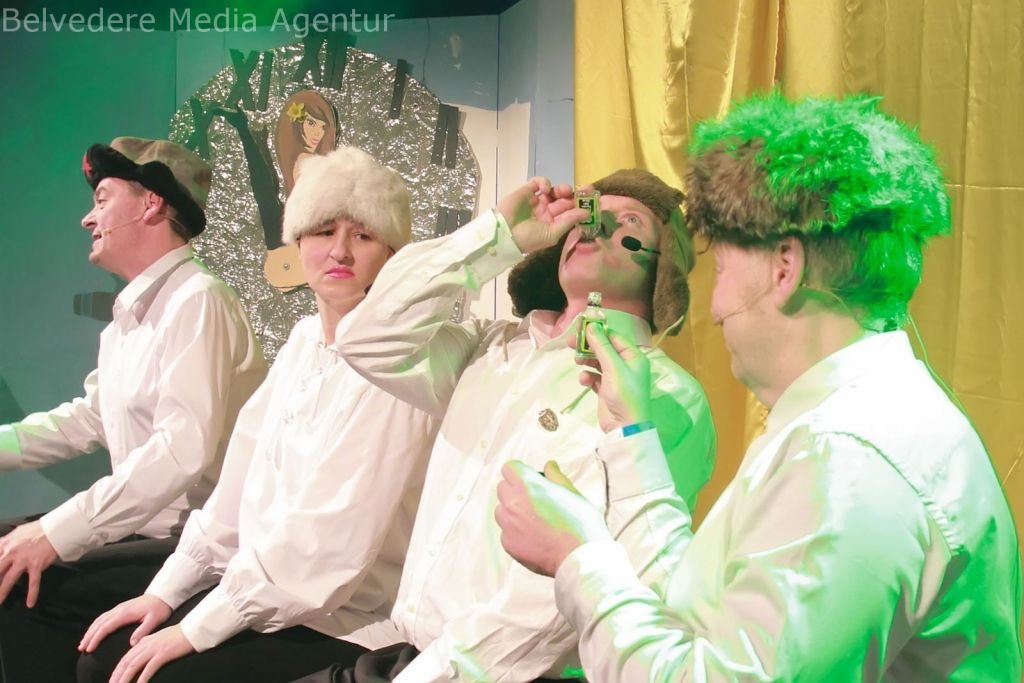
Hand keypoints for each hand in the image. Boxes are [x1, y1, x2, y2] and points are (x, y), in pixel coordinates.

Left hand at [0, 520, 57, 606]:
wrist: (55, 529)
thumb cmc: (37, 530)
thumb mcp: (17, 532)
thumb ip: (5, 542)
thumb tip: (0, 548)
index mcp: (6, 544)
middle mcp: (11, 552)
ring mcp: (23, 560)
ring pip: (9, 579)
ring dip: (2, 592)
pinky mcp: (36, 565)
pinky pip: (33, 582)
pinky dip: (32, 594)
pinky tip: (30, 603)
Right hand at [79, 593, 171, 653]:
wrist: (163, 595)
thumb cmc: (159, 608)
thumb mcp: (155, 620)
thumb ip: (143, 631)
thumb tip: (132, 643)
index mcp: (125, 614)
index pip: (106, 627)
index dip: (96, 638)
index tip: (90, 649)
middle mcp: (119, 610)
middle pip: (99, 623)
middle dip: (89, 636)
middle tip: (81, 648)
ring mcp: (119, 608)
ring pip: (100, 619)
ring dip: (90, 630)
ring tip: (84, 642)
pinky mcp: (121, 608)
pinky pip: (104, 616)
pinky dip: (96, 624)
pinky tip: (94, 630)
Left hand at [109, 624, 194, 682]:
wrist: (193, 629)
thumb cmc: (179, 635)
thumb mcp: (159, 638)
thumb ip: (148, 643)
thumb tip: (139, 649)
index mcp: (144, 642)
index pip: (125, 659)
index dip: (116, 671)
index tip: (112, 681)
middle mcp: (146, 645)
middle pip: (126, 663)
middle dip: (116, 676)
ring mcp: (154, 649)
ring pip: (133, 666)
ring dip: (124, 679)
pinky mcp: (163, 654)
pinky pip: (149, 669)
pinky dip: (142, 679)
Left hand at [495, 460, 610, 576]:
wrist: (580, 558)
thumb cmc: (580, 523)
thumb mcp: (572, 493)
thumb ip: (555, 476)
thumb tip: (549, 465)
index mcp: (527, 485)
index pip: (509, 468)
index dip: (521, 472)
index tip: (531, 479)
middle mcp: (512, 503)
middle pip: (503, 488)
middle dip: (516, 490)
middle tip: (536, 500)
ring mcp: (508, 525)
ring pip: (502, 510)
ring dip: (513, 511)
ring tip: (535, 520)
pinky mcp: (508, 544)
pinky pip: (506, 532)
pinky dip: (516, 532)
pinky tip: (535, 536)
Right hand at [497, 177, 586, 252]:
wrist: (503, 234)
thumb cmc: (528, 238)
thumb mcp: (551, 234)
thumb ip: (568, 221)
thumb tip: (586, 212)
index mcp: (553, 223)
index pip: (570, 212)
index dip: (580, 206)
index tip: (592, 200)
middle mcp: (547, 211)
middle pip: (564, 200)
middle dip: (574, 196)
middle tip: (585, 190)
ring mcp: (537, 200)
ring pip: (554, 191)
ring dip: (562, 189)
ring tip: (564, 191)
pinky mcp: (527, 191)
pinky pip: (539, 182)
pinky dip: (545, 182)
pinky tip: (546, 189)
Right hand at [576, 325, 652, 430]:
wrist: (625, 427)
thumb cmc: (624, 393)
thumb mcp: (613, 367)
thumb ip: (601, 346)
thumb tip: (591, 326)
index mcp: (633, 356)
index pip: (614, 337)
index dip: (598, 332)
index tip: (580, 329)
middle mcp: (626, 365)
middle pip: (604, 349)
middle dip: (588, 347)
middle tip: (570, 343)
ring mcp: (616, 378)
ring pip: (598, 362)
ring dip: (587, 361)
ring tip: (577, 362)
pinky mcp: (606, 390)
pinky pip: (595, 377)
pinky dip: (588, 377)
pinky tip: (584, 381)